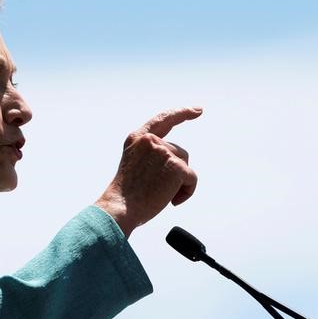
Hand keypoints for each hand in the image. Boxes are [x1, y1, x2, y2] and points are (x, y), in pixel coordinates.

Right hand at [94, 107, 201, 237]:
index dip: (181, 113)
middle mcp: (150, 141)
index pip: (163, 119)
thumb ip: (152, 156)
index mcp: (137, 138)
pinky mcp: (176, 166)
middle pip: (179, 153)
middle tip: (157, 191)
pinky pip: (192, 179)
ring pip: (186, 166)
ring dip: (179, 183)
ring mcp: (163, 151)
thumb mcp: (135, 165)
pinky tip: (171, 201)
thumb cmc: (126, 195)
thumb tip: (179, 164)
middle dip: (176, 172)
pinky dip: (186, 192)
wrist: (120, 208)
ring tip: (162, 196)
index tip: (197, 110)